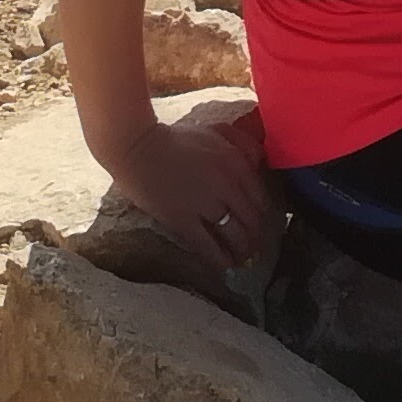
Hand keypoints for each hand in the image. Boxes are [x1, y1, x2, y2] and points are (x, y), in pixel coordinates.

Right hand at [100, 102, 280, 270]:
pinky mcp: (183, 220)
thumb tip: (261, 162)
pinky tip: (226, 269)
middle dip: (256, 235)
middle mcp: (226, 185)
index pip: (261, 197)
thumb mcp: (216, 131)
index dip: (263, 213)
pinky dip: (220, 260)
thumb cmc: (176, 139)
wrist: (137, 148)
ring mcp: (205, 204)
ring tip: (244, 259)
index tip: (262, 222)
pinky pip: (208, 246)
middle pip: (252, 219)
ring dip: (243, 250)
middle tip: (255, 245)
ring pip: (235, 235)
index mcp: (236, 162)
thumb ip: (242, 144)